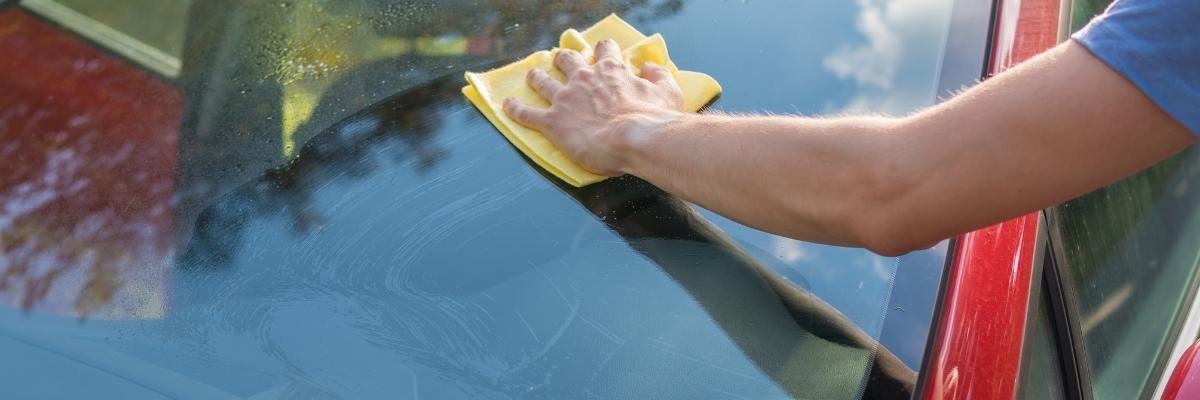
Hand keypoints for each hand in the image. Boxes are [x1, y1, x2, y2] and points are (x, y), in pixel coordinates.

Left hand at [503, 39, 685, 175]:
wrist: (635, 138)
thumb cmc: (655, 118)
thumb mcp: (668, 92)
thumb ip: (658, 77)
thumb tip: (651, 68)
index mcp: (611, 71)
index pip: (604, 49)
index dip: (601, 49)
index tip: (601, 50)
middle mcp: (584, 79)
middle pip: (567, 59)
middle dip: (563, 58)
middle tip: (560, 59)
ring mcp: (565, 99)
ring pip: (543, 81)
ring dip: (536, 78)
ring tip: (532, 76)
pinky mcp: (553, 122)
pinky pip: (527, 114)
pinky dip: (515, 109)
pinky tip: (508, 106)